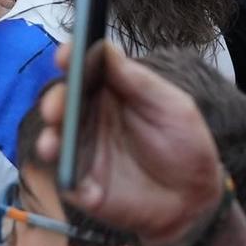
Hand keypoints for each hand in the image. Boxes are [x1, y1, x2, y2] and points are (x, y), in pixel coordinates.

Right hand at [31, 40, 226, 245]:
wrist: (195, 198)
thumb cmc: (185, 144)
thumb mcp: (172, 106)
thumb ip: (138, 81)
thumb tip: (104, 47)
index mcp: (110, 92)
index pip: (84, 70)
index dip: (71, 59)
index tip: (65, 55)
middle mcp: (91, 118)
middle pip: (64, 104)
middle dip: (56, 102)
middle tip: (57, 108)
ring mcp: (85, 152)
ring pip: (56, 141)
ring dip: (50, 140)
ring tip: (53, 144)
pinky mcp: (84, 187)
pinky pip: (68, 182)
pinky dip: (70, 181)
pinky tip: (83, 185)